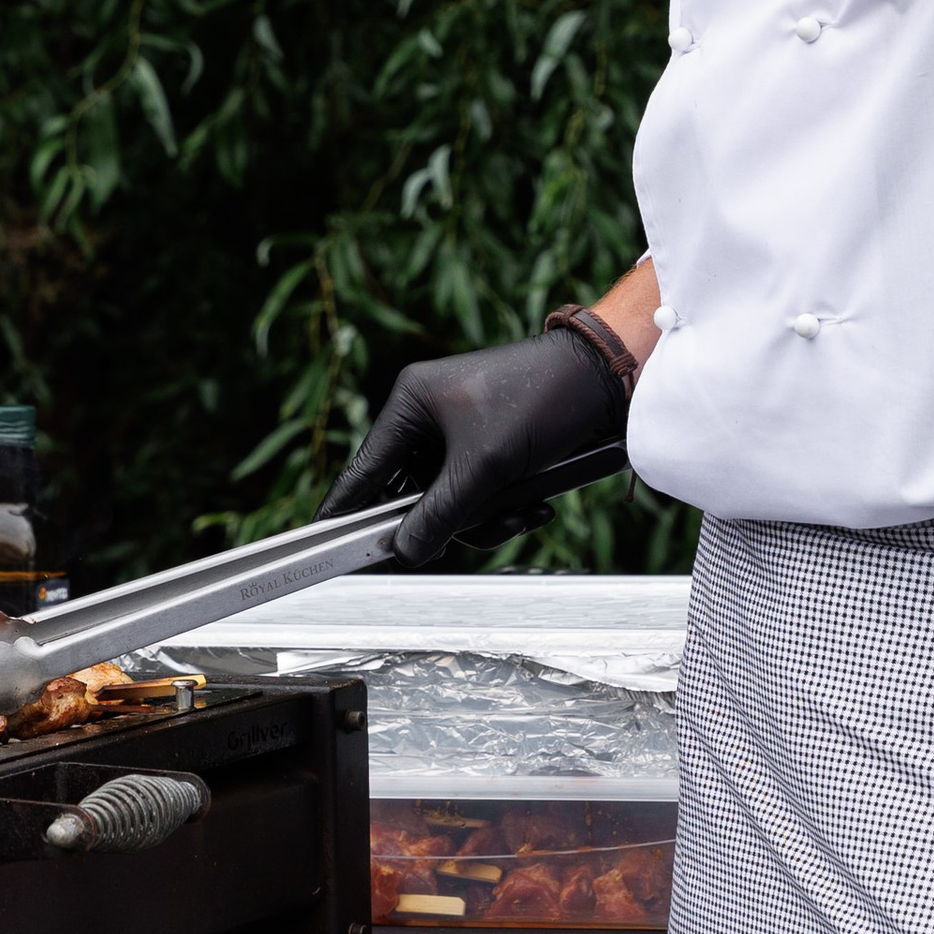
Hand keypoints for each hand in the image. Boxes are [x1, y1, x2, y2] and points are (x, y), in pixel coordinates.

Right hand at [323, 325, 627, 566]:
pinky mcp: (491, 447)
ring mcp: (460, 433)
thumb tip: (405, 552)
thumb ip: (439, 514)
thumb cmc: (539, 400)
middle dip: (448, 521)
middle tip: (472, 531)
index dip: (348, 511)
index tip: (328, 544)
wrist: (605, 380)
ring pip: (449, 502)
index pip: (365, 470)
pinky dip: (504, 509)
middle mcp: (428, 416)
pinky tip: (535, 508)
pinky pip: (479, 495)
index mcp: (410, 403)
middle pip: (411, 495)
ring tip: (520, 514)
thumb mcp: (484, 466)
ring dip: (484, 520)